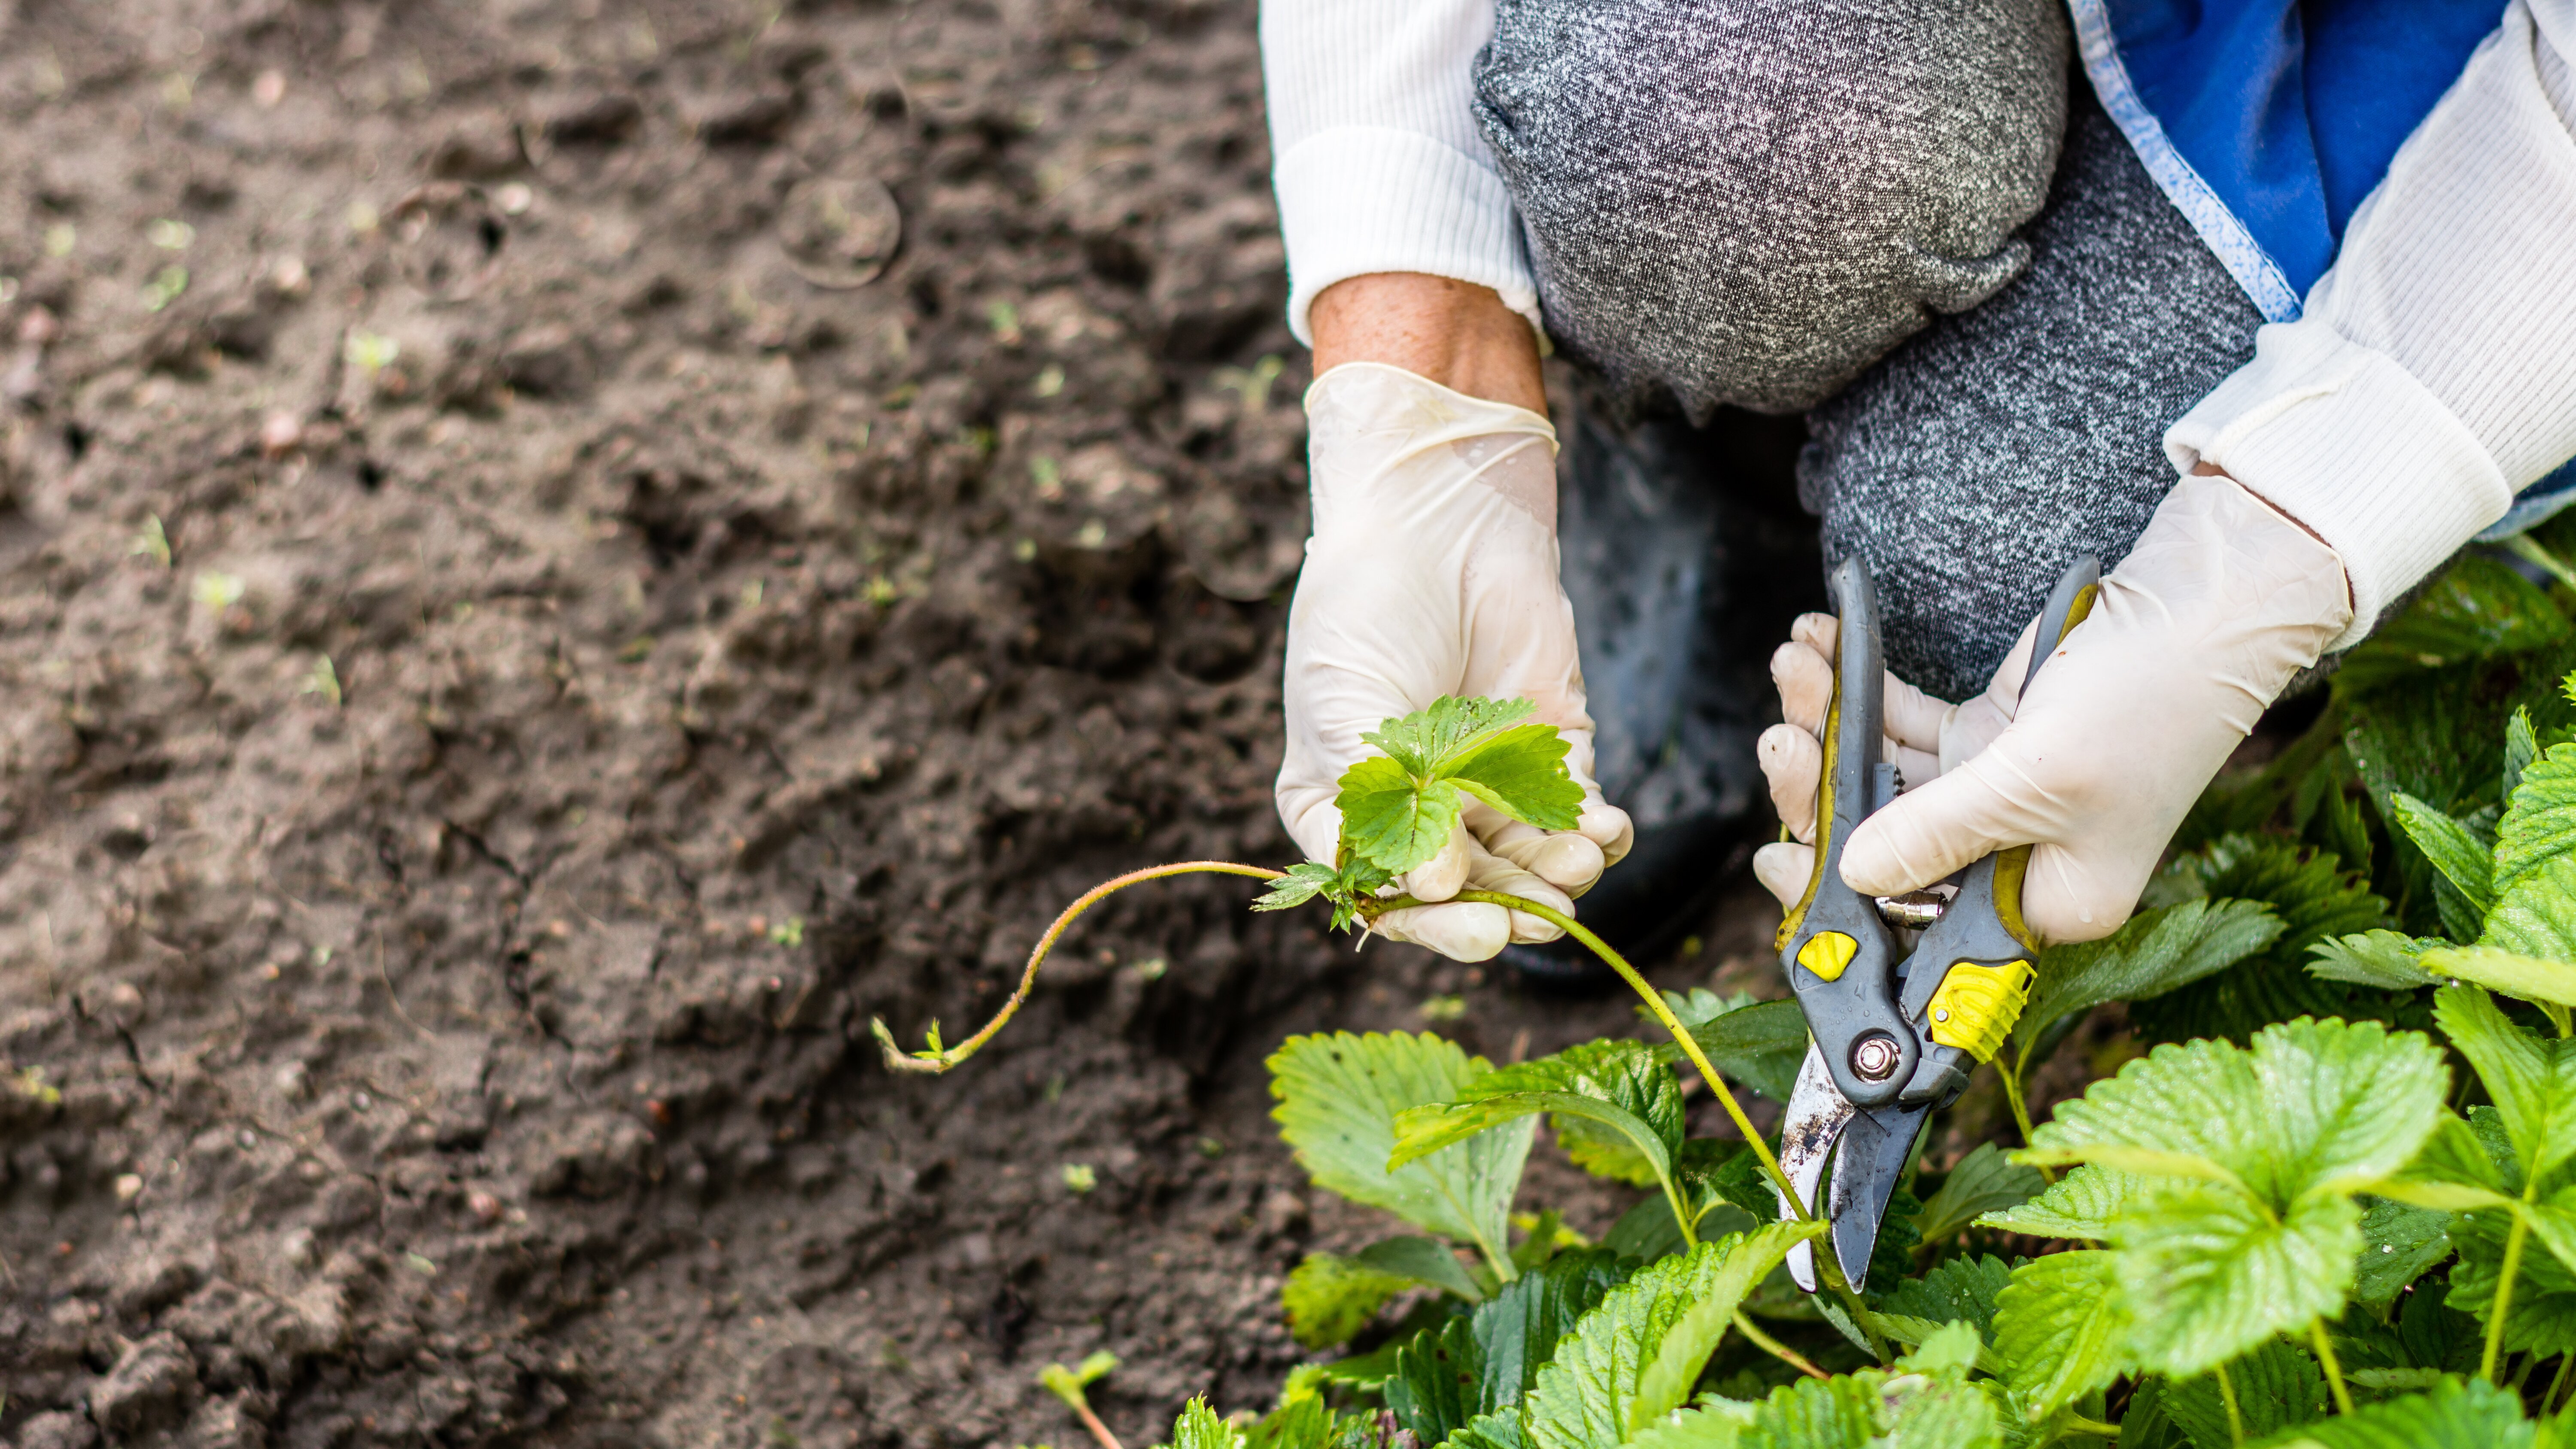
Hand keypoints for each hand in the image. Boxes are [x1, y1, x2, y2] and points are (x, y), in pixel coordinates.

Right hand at [1277, 360, 1632, 961]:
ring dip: (1553, 879)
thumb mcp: (1343, 706)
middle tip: (1539, 917)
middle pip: (1462, 894)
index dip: (1429, 922)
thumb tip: (1435, 887)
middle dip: (1503, 909)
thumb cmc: (1367, 608)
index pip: (1384, 893)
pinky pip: (1576, 819)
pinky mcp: (1550, 756)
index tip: (1474, 926)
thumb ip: (1383, 801)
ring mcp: (1484, 786)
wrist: (1441, 519)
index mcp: (1344, 809)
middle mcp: (1415, 811)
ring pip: (1524, 865)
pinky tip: (1607, 831)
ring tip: (1576, 864)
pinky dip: (1597, 835)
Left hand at [1752, 473, 2352, 942]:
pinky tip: (1823, 644)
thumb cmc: (2150, 698)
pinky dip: (1863, 690)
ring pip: (1885, 778)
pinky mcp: (1992, 735)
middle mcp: (2018, 859)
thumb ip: (1939, 830)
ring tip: (1796, 663)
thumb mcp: (2039, 777)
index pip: (1922, 929)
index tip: (1777, 865)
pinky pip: (1906, 726)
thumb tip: (1853, 873)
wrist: (2207, 599)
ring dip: (1831, 721)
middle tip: (1781, 739)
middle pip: (1885, 849)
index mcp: (2048, 902)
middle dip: (1822, 791)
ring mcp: (2000, 795)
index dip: (1842, 903)